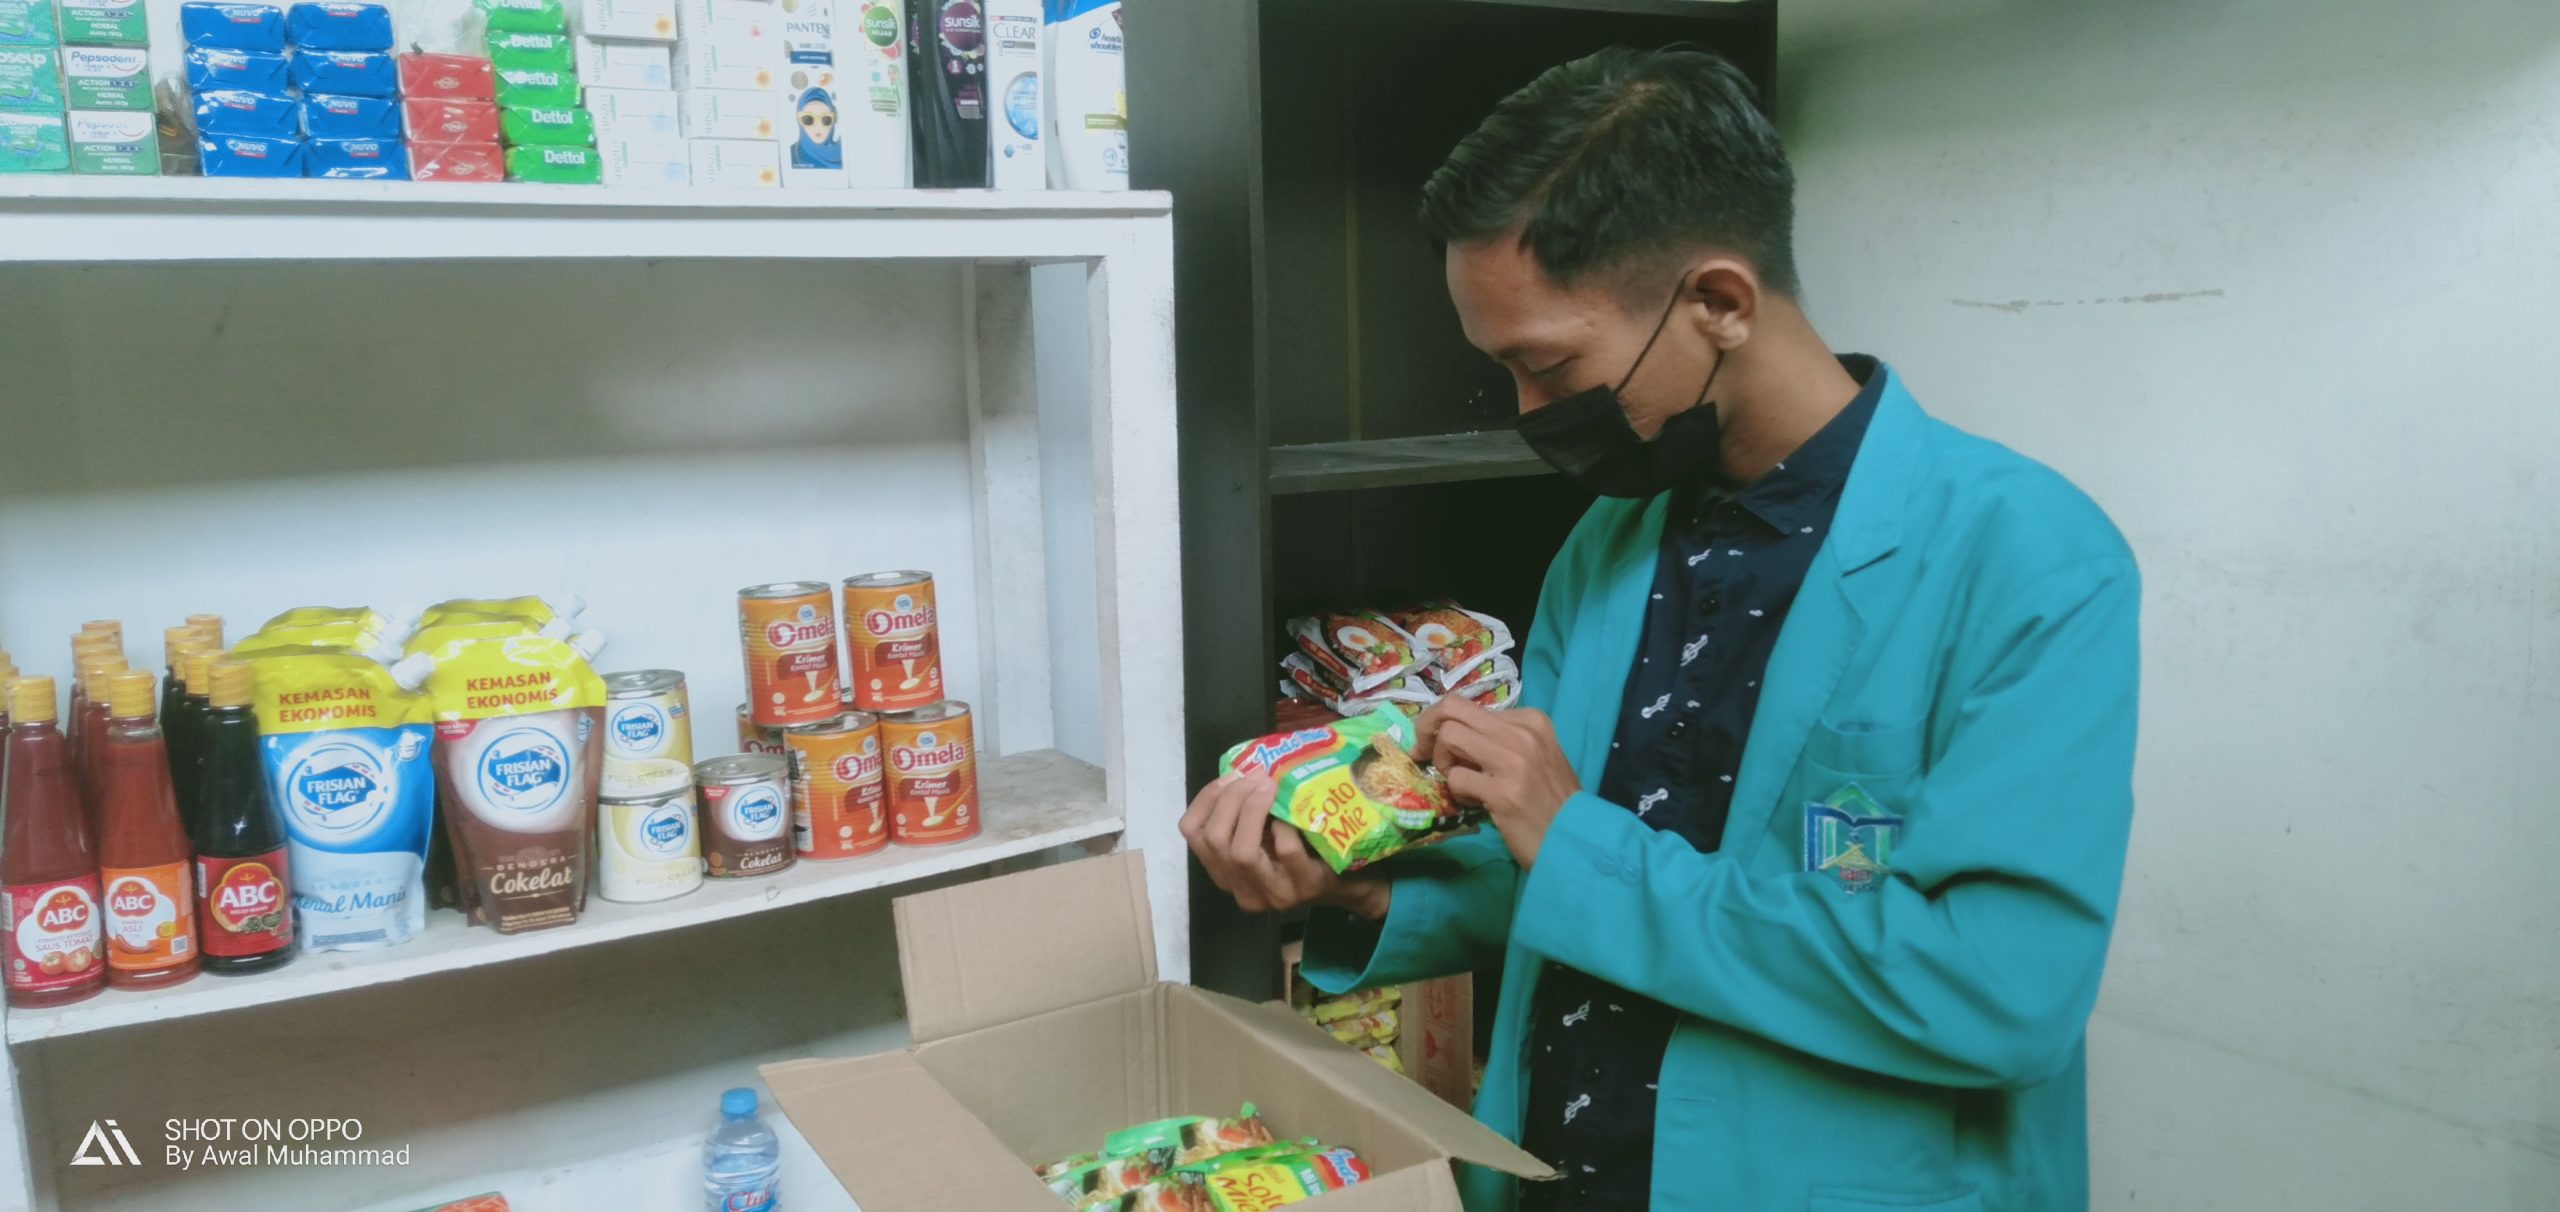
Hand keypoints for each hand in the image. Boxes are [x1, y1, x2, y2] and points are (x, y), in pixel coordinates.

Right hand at [1180, 771, 1389, 919]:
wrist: (1347, 882)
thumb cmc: (1301, 851)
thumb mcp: (1264, 836)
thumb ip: (1244, 816)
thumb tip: (1238, 770)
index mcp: (1224, 873)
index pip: (1192, 833)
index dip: (1205, 799)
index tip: (1229, 776)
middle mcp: (1241, 889)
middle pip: (1214, 840)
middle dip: (1231, 800)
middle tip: (1254, 775)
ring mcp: (1272, 893)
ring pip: (1242, 852)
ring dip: (1252, 809)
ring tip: (1268, 785)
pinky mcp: (1304, 887)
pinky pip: (1284, 850)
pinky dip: (1283, 825)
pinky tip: (1290, 814)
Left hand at [1417, 697, 1578, 869]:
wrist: (1575, 838)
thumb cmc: (1551, 800)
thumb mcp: (1534, 756)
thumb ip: (1499, 739)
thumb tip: (1450, 731)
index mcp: (1531, 720)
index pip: (1467, 705)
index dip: (1442, 723)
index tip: (1437, 744)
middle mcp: (1523, 733)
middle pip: (1452, 710)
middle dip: (1426, 730)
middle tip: (1422, 754)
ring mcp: (1513, 761)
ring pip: (1449, 737)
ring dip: (1443, 762)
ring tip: (1460, 783)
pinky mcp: (1503, 792)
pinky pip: (1456, 778)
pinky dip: (1456, 793)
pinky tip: (1475, 804)